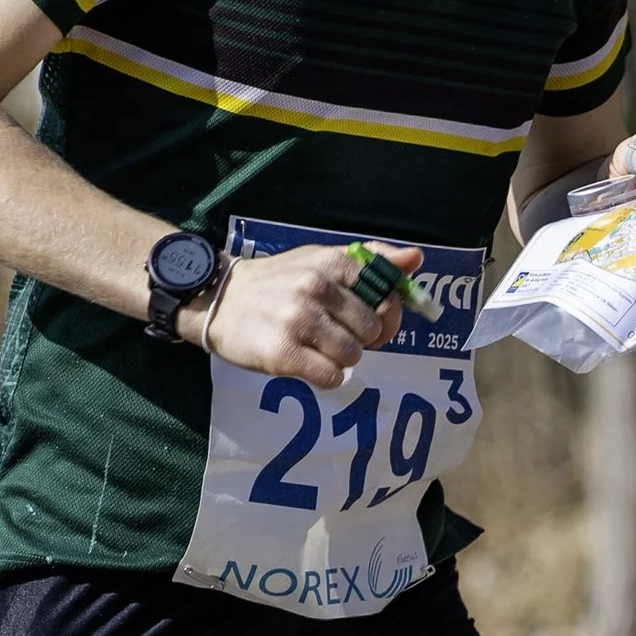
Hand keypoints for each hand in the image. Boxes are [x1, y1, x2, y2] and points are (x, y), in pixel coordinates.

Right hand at [195, 243, 420, 384]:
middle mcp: (317, 288)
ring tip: (318, 348)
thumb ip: (371, 260)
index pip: (387, 294)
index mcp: (332, 262)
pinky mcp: (283, 353)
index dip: (384, 314)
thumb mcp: (321, 259)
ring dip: (341, 359)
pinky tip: (308, 362)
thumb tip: (416, 258)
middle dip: (361, 339)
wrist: (219, 299)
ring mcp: (299, 320)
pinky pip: (332, 377)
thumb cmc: (279, 281)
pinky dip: (326, 377)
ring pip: (353, 356)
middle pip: (372, 330)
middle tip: (335, 335)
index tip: (366, 318)